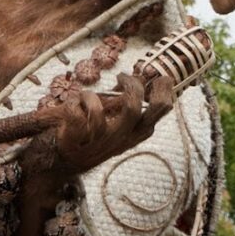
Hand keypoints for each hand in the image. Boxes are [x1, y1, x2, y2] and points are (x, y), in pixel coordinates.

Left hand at [46, 73, 175, 175]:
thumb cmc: (97, 135)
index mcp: (136, 132)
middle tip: (122, 77)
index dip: (163, 90)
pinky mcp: (78, 139)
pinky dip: (72, 103)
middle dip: (129, 86)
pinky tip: (73, 105)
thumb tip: (139, 78)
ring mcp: (99, 141)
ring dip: (90, 96)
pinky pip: (75, 115)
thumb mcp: (120, 123)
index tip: (159, 77)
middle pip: (134, 109)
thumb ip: (129, 104)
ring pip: (97, 112)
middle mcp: (121, 138)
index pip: (160, 110)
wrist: (71, 158)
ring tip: (87, 96)